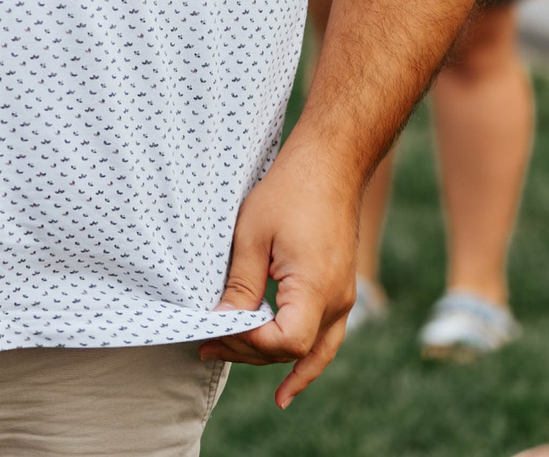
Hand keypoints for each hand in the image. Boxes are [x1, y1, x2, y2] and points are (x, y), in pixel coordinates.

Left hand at [198, 149, 360, 406]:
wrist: (331, 166)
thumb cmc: (290, 191)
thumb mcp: (253, 236)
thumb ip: (241, 286)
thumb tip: (220, 323)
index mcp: (316, 288)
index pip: (285, 341)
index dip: (248, 343)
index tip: (215, 330)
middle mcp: (338, 302)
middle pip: (294, 351)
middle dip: (248, 350)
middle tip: (205, 342)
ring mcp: (343, 299)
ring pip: (311, 351)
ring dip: (272, 360)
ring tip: (227, 358)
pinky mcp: (340, 291)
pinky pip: (324, 339)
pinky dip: (305, 361)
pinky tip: (287, 383)